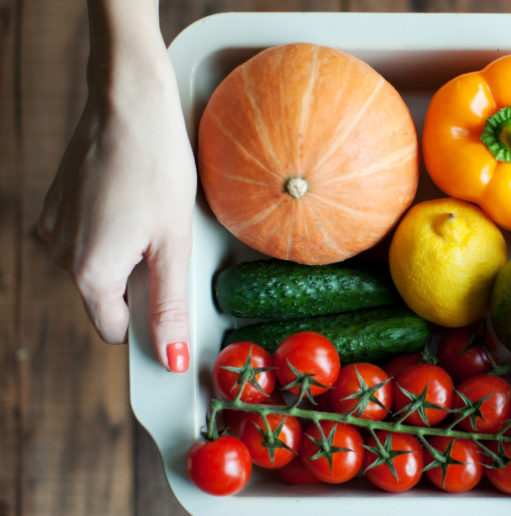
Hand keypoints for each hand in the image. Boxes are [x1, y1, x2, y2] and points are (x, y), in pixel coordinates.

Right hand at [37, 42, 195, 372]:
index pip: (115, 330)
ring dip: (126, 255)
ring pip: (97, 266)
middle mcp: (59, 255)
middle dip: (138, 282)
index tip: (173, 299)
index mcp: (88, 272)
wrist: (128, 101)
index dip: (147, 322)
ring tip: (151, 214)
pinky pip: (86, 237)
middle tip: (167, 241)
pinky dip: (111, 230)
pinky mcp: (55, 205)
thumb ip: (169, 305)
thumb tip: (172, 358)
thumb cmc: (156, 166)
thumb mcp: (174, 242)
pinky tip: (132, 199)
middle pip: (106, 297)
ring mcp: (53, 227)